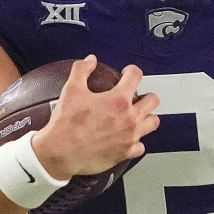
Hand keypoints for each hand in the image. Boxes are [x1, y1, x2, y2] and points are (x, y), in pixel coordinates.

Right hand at [34, 57, 159, 180]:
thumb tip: (89, 61)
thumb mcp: (71, 90)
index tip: (128, 73)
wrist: (60, 152)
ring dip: (147, 118)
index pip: (136, 76)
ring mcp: (129, 136)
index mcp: (117, 100)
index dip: (132, 71)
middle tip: (138, 96)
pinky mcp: (126, 153)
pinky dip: (136, 142)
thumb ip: (81, 70)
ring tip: (138, 117)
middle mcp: (128, 117)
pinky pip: (141, 146)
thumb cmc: (66, 125)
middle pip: (152, 100)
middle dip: (146, 95)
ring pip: (152, 123)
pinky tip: (129, 139)